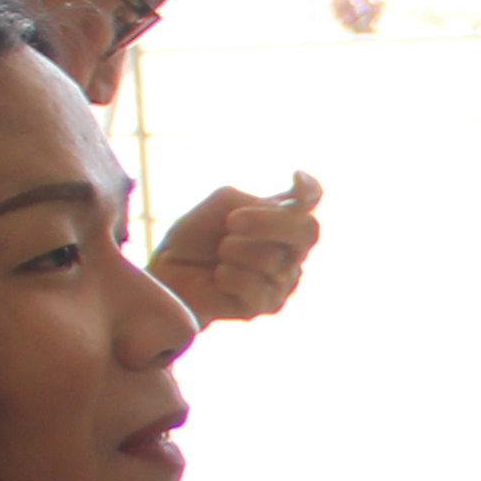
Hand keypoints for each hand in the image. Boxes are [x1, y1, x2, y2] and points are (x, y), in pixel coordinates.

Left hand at [152, 174, 325, 326]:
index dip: (310, 188)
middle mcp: (292, 247)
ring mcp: (285, 277)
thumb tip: (283, 213)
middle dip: (267, 223)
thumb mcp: (220, 204)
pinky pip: (256, 286)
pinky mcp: (271, 304)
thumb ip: (252, 201)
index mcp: (282, 218)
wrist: (169, 274)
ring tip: (219, 256)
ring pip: (272, 258)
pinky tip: (218, 278)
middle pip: (307, 230)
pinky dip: (228, 277)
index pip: (311, 198)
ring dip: (233, 251)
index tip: (294, 177)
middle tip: (232, 222)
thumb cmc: (195, 238)